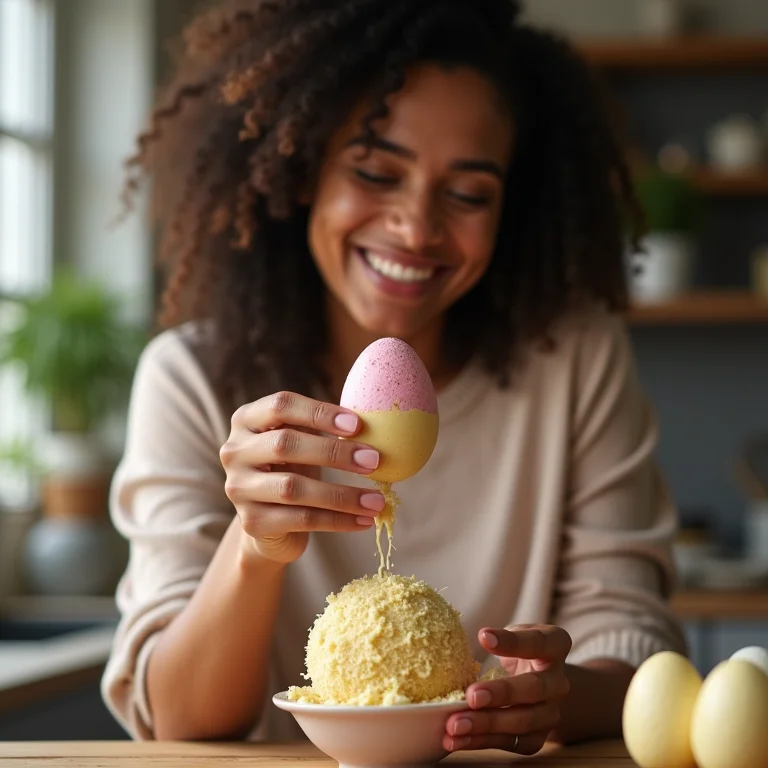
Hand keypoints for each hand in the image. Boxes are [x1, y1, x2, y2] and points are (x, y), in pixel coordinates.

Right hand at [220, 391, 385, 563]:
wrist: (271, 523)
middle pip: (285, 444)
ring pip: (294, 488)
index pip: (281, 405)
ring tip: (377, 500)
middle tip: (374, 461)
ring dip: (342, 495)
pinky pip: (301, 519)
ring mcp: (238, 488)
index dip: (319, 412)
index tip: (357, 425)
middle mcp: (234, 451)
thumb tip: (375, 426)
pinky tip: (364, 520)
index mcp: (247, 419)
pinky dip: (338, 521)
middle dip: (335, 452)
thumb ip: (324, 429)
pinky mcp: (251, 522)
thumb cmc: (293, 468)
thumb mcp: (302, 442)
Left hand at [444, 625, 571, 755]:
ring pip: (523, 722)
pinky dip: (481, 742)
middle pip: (534, 688)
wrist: (537, 682)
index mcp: (555, 645)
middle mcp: (558, 682)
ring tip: (455, 724)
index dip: (511, 641)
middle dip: (501, 693)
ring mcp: (551, 713)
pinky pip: (511, 742)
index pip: (537, 642)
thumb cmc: (517, 650)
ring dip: (486, 724)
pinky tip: (457, 740)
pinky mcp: (537, 738)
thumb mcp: (510, 635)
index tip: (483, 637)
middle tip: (472, 695)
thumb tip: (465, 645)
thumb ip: (494, 639)